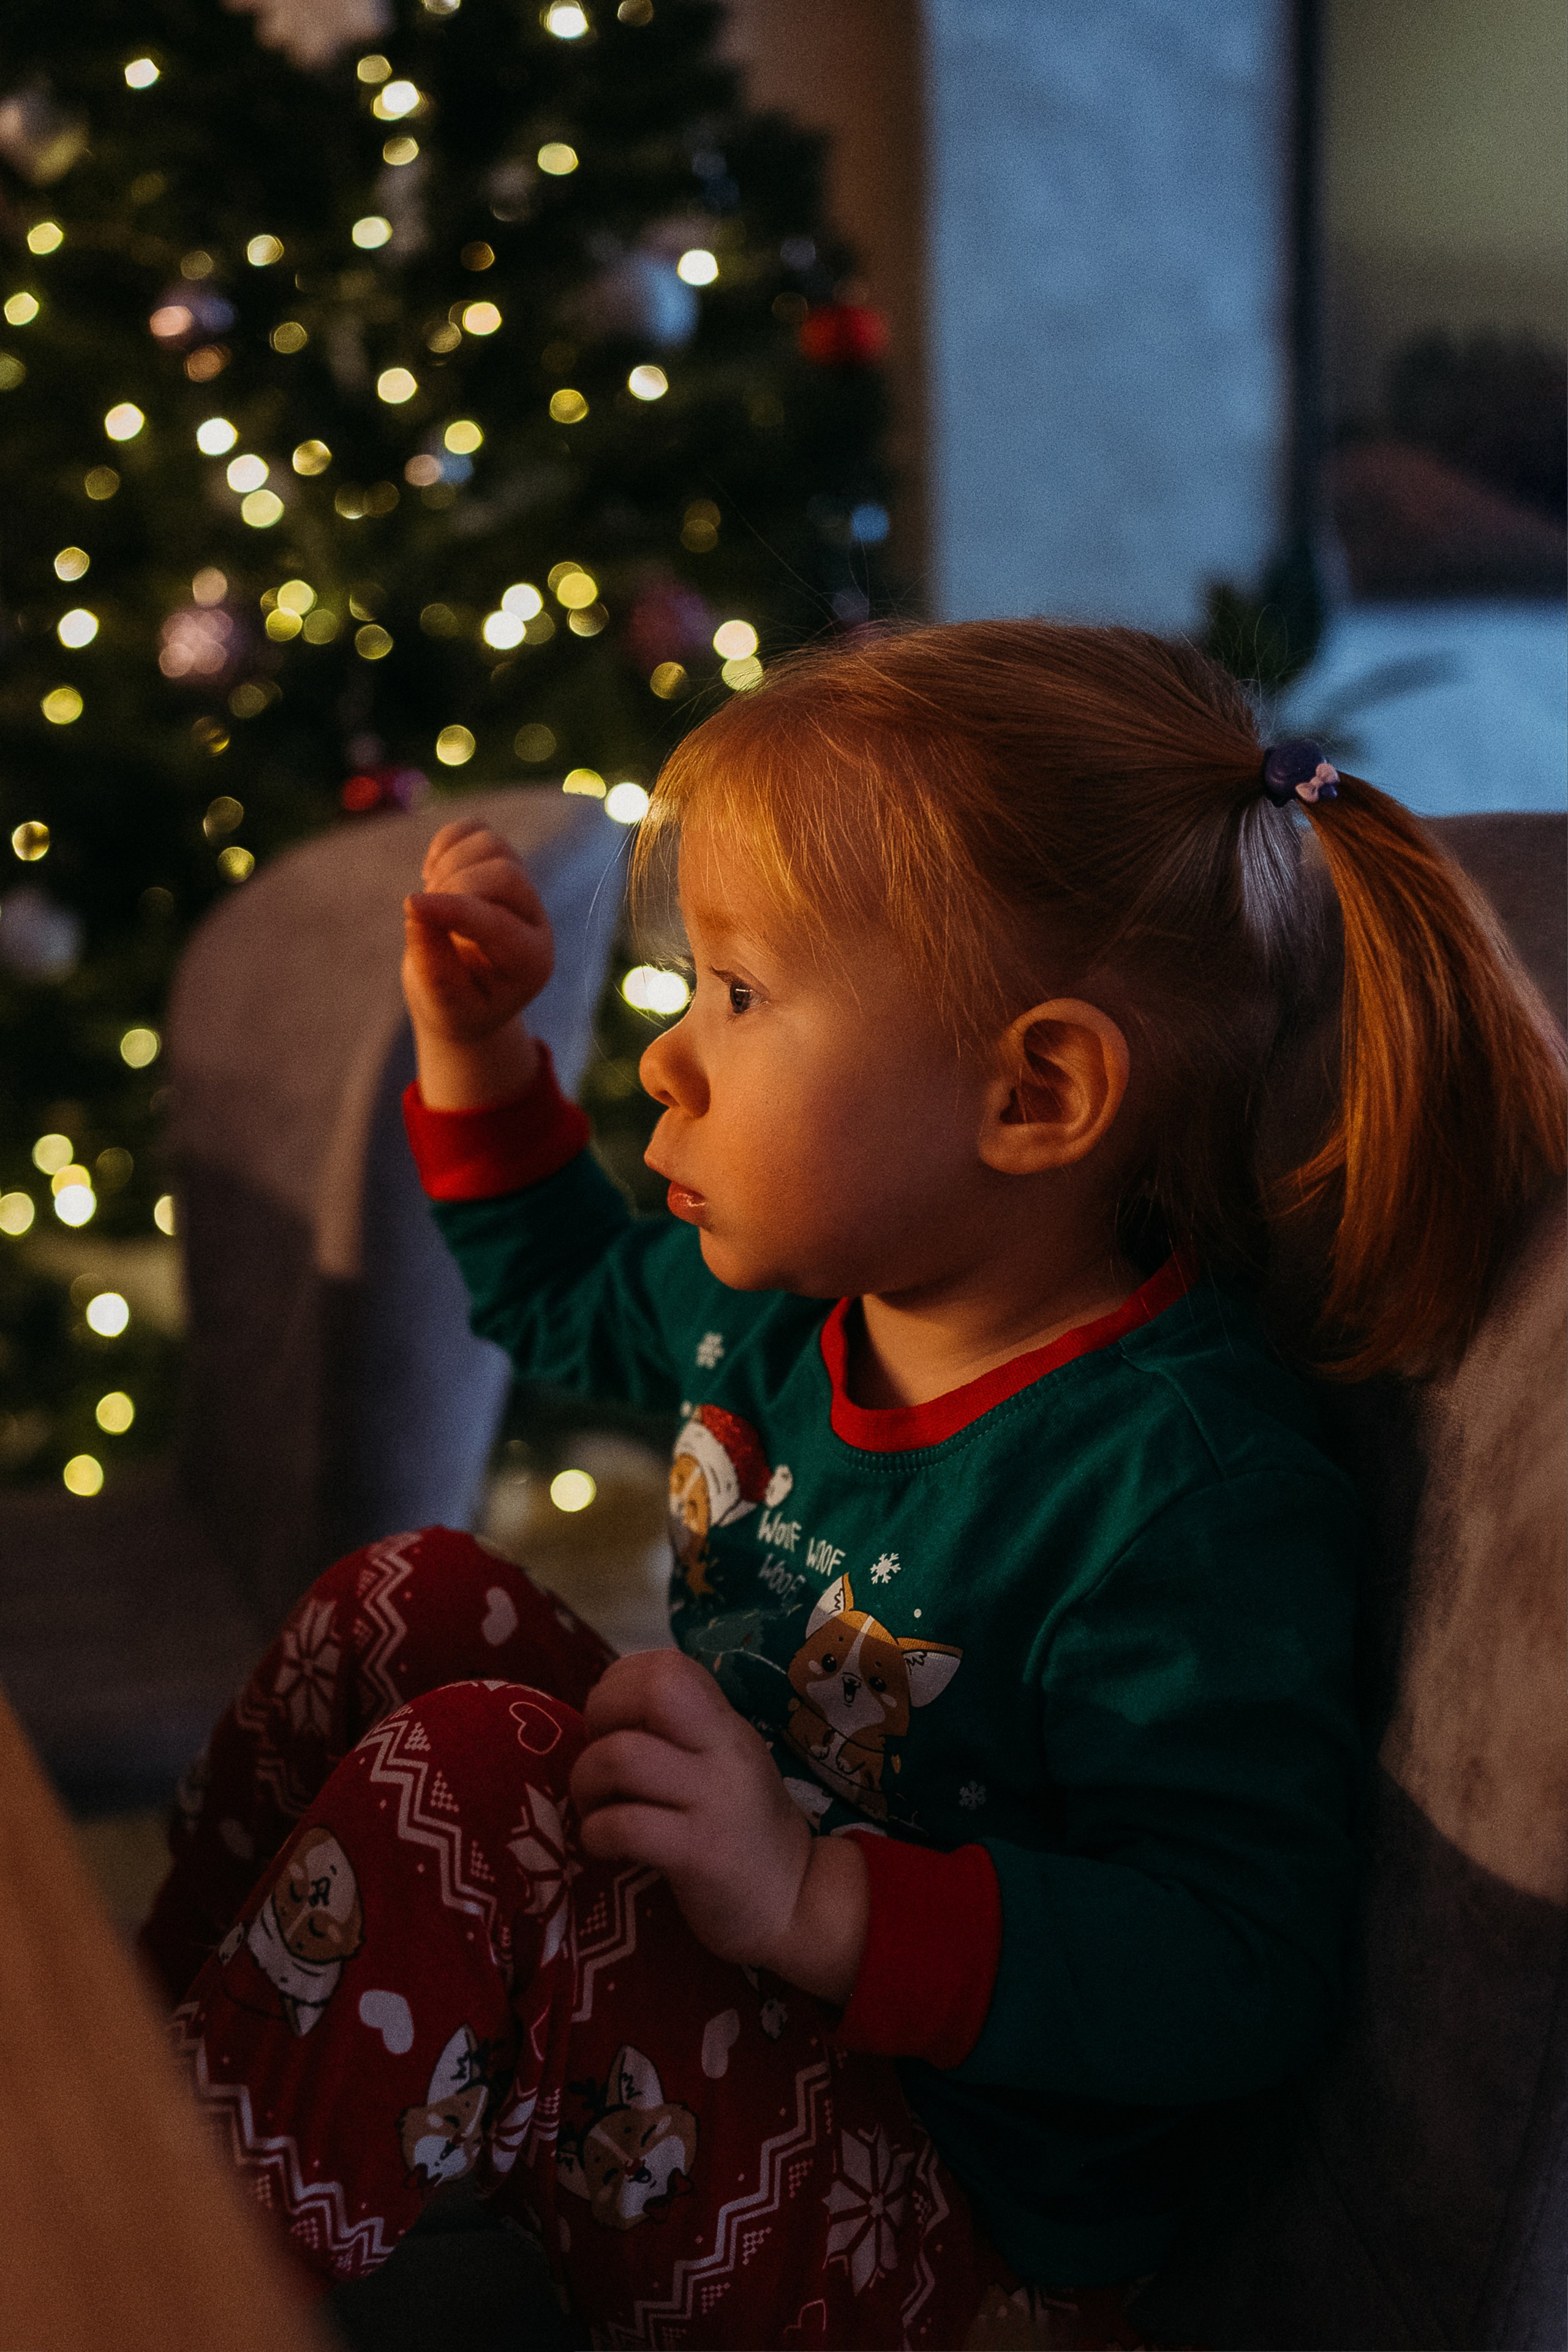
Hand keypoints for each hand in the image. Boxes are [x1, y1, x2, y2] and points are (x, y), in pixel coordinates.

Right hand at [403, 819, 553, 1044]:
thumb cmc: (456, 1008)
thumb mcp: (442, 1004)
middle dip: (451, 887)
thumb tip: (416, 910)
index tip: (409, 907)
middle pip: (503, 874)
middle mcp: (535, 920)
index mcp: (530, 962)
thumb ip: (433, 965)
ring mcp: (521, 888)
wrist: (465, 998)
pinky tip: (431, 875)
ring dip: (446, 865)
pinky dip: (446, 842)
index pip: (497, 923)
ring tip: (428, 900)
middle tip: (420, 915)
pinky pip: (476, 830)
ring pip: (491, 845)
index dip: (452, 910)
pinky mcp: (499, 863)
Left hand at [569, 1651, 868, 2001]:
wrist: (793, 1903)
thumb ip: (679, 1732)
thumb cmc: (740, 1830)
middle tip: (600, 1759)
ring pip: (622, 1757)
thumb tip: (604, 1709)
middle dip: (601, 1714)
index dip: (619, 1684)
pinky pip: (625, 1826)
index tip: (611, 1724)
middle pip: (652, 1691)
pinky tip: (605, 1846)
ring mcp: (714, 1801)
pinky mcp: (699, 1854)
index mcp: (724, 1725)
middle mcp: (724, 1752)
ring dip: (587, 1783)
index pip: (668, 1665)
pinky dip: (596, 1834)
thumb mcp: (722, 1764)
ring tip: (596, 1808)